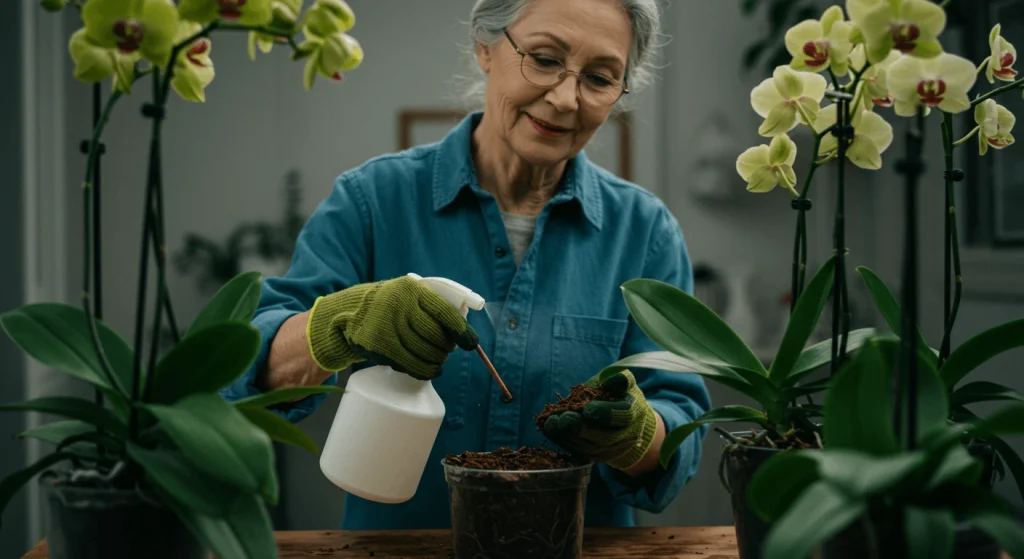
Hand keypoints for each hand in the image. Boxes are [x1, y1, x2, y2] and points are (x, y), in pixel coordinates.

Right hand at [306, 276, 478, 378]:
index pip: (444, 312)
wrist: (349, 313)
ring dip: (438, 360)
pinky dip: (426, 370)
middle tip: (448, 349)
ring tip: (439, 359)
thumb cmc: (389, 305)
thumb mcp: (407, 294)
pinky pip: (412, 364)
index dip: (461, 331)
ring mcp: (388, 327)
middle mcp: (400, 307)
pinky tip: (432, 370)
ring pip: (426, 352)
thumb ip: (430, 304)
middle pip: (436, 336)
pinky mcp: (380, 346)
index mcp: (412, 290)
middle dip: (447, 347)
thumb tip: (461, 328)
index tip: (471, 342)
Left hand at [541, 370, 658, 470]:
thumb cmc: (619, 397)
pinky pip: (579, 452)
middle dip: (582, 429)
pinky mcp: (596, 456)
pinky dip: (562, 441)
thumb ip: (620, 379)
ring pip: (589, 447)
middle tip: (564, 419)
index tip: (587, 409)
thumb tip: (610, 381)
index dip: (605, 413)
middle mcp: (624, 436)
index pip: (623, 416)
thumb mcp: (624, 384)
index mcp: (633, 414)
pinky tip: (550, 429)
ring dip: (568, 436)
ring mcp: (610, 449)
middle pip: (605, 438)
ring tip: (552, 423)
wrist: (624, 422)